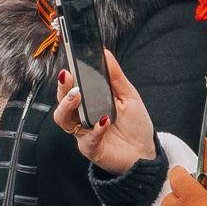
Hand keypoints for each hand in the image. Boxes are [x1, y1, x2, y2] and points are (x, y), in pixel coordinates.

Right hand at [56, 49, 155, 175]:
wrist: (145, 153)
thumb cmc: (135, 125)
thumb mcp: (128, 96)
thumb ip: (115, 76)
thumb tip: (104, 52)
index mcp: (88, 103)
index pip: (70, 88)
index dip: (66, 78)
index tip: (68, 65)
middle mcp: (81, 118)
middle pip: (61, 103)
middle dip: (62, 90)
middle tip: (68, 78)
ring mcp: (84, 134)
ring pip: (64, 120)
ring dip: (68, 106)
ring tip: (77, 95)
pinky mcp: (92, 149)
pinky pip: (88, 139)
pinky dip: (95, 129)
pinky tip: (104, 120)